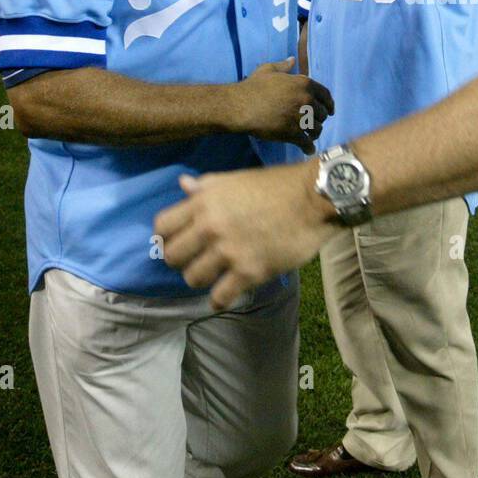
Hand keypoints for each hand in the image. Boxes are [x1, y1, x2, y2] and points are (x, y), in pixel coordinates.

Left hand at [156, 163, 335, 308]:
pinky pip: (220, 297)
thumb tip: (183, 184)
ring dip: (202, 279)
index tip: (179, 241)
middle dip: (182, 260)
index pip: (162, 226)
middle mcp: (210, 226)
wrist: (315, 199)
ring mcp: (229, 251)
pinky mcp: (249, 271)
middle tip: (197, 260)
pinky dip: (220, 300)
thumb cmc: (277, 184)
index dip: (167, 237)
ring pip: (193, 278)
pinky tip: (225, 296)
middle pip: (172, 256)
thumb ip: (207, 185)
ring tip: (215, 276)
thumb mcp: (237, 177)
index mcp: (205, 201)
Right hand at [229, 57, 332, 154]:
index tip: (330, 110)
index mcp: (305, 84)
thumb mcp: (269, 70)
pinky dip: (309, 148)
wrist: (241, 105)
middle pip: (323, 114)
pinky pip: (307, 143)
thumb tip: (292, 60)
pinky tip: (308, 150)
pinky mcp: (293, 133)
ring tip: (311, 136)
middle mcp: (307, 100)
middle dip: (319, 119)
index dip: (329, 104)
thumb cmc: (254, 86)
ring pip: (317, 129)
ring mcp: (301, 118)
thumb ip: (284, 66)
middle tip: (314, 123)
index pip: (326, 95)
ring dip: (315, 133)